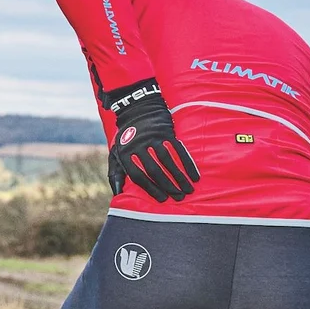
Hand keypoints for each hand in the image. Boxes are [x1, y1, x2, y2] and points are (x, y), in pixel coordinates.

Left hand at [103, 80, 199, 202]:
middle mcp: (139, 145)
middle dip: (168, 186)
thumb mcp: (115, 153)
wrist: (137, 109)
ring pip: (168, 161)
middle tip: (178, 198)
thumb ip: (116, 174)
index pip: (138, 175)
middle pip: (154, 169)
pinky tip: (194, 176)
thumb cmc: (127, 137)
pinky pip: (178, 150)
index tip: (162, 199)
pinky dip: (187, 163)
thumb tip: (117, 194)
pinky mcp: (166, 131)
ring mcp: (153, 137)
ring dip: (179, 177)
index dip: (151, 188)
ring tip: (188, 190)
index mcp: (125, 153)